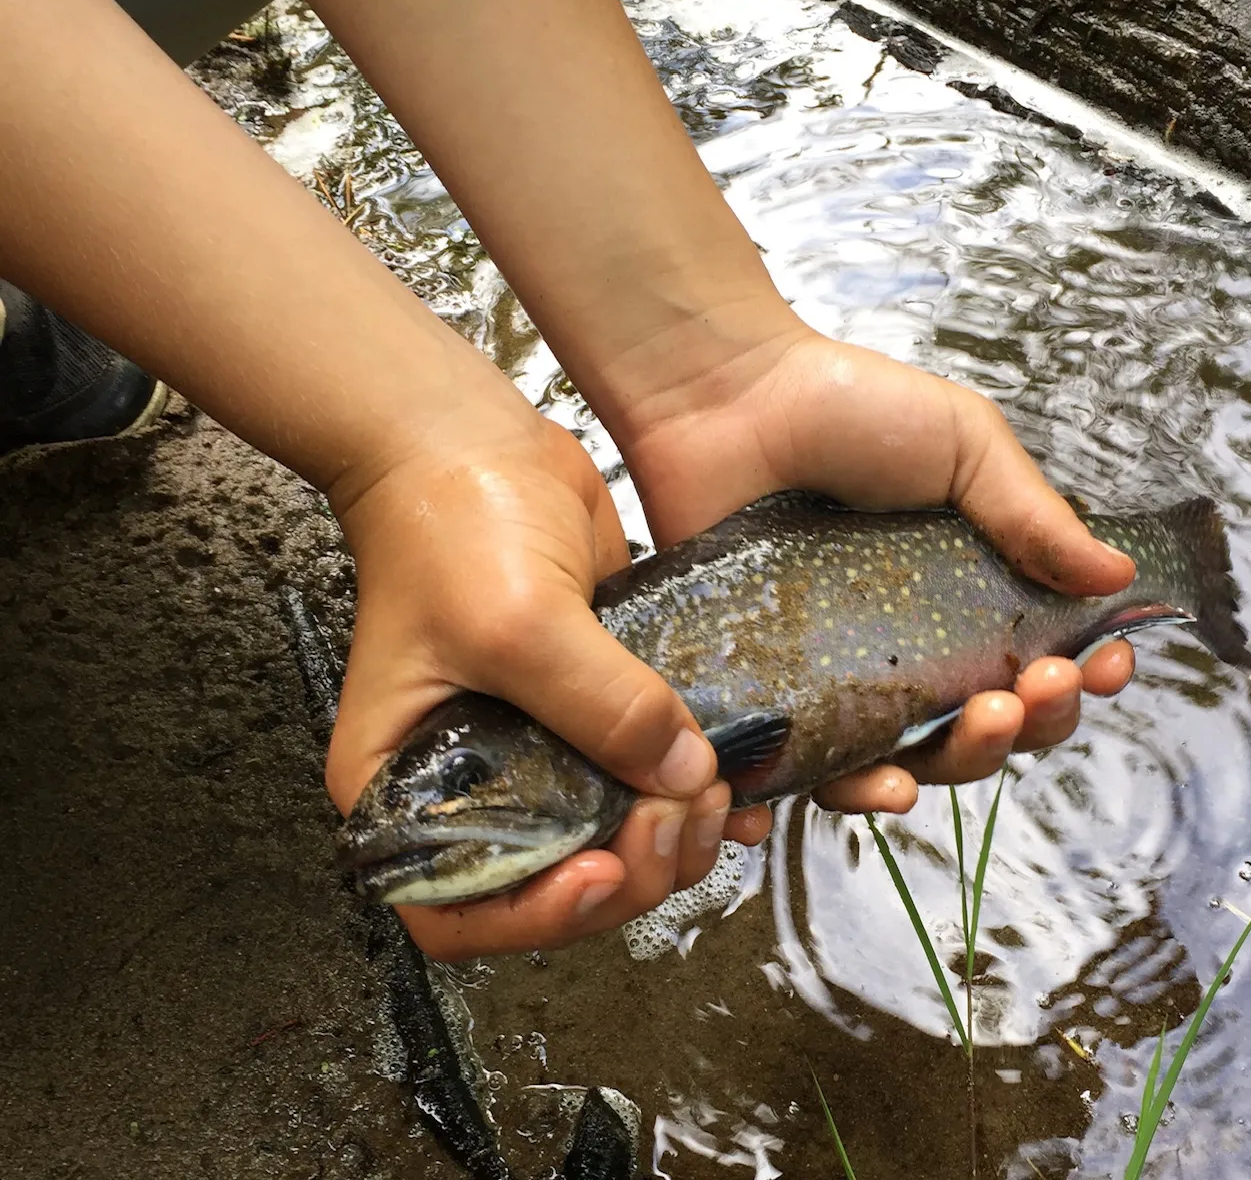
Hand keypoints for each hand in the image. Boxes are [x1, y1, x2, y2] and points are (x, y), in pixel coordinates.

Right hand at [324, 402, 735, 961]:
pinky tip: (738, 790)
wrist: (472, 439)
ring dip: (670, 838)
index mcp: (406, 782)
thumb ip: (602, 705)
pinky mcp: (591, 700)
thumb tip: (682, 775)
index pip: (460, 908)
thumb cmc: (450, 526)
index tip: (599, 874)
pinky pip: (640, 769)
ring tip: (715, 800)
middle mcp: (471, 776)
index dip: (534, 918)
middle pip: (553, 878)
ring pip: (608, 834)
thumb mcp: (517, 622)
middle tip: (676, 818)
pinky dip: (690, 790)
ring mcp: (535, 741)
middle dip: (628, 869)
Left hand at [615, 322, 1137, 831]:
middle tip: (1038, 684)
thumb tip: (1119, 577)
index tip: (1107, 661)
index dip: (1085, 671)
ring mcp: (847, 671)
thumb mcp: (963, 443)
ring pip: (921, 757)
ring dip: (968, 759)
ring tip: (984, 720)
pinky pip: (823, 767)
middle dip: (1036, 718)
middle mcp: (916, 640)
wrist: (725, 396)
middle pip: (995, 720)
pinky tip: (889, 785)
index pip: (1045, 653)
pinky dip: (859, 791)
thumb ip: (1032, 514)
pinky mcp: (778, 693)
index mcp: (971, 585)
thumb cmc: (847, 405)